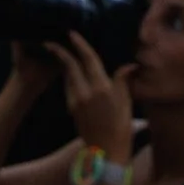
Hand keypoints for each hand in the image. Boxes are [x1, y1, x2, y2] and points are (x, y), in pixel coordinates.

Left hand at [50, 32, 132, 153]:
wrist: (106, 151)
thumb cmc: (121, 127)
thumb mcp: (126, 102)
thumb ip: (124, 81)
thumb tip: (130, 65)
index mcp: (101, 87)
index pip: (88, 59)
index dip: (79, 44)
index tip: (71, 33)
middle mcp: (85, 91)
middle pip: (70, 65)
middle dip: (60, 51)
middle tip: (53, 41)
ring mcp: (76, 100)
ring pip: (67, 76)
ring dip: (65, 65)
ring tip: (63, 54)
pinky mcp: (71, 108)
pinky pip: (68, 87)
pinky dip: (69, 78)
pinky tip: (71, 75)